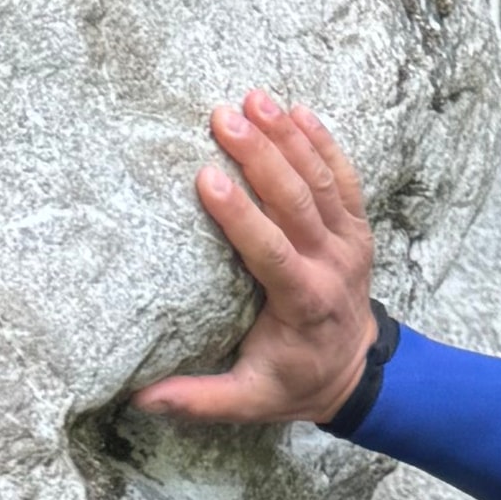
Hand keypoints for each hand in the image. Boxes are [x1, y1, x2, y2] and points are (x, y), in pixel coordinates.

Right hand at [133, 94, 380, 424]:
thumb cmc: (296, 381)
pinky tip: (296, 110)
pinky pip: (343, 176)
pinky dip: (323, 142)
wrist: (360, 374)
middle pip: (297, 201)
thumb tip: (141, 400)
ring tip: (252, 98)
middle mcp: (332, 265)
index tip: (207, 177)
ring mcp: (349, 241)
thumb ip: (199, 399)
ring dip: (288, 137)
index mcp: (304, 302)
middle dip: (261, 156)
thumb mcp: (250, 400)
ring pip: (320, 180)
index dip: (242, 215)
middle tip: (223, 117)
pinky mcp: (356, 226)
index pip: (272, 251)